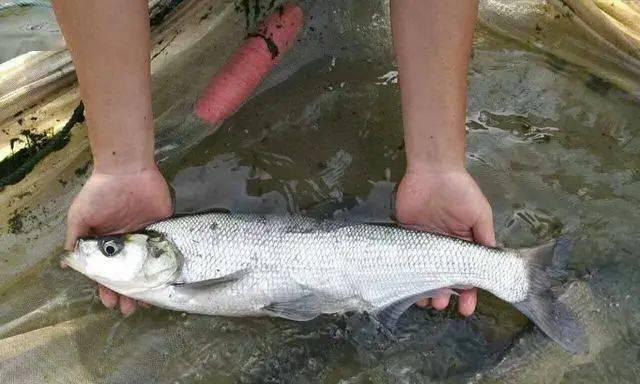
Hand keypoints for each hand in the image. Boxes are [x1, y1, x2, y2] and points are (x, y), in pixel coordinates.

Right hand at [64, 166, 171, 315]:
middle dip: (128, 293)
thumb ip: (76, 239)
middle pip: (129, 274)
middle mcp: (127, 244)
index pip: (107, 272)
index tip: (109, 303)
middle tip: (129, 310)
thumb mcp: (80, 217)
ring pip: (148, 268)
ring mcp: (147, 238)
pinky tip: (166, 282)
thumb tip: (67, 263)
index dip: (107, 288)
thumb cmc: (100, 193)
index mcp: (107, 243)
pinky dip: (166, 268)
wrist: (128, 170)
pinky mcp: (164, 229)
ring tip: (147, 303)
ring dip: (147, 286)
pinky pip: (166, 252)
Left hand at [395, 166, 494, 316]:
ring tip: (424, 300)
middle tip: (440, 304)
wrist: (432, 170)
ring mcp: (424, 243)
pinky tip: (406, 284)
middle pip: (443, 277)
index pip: (467, 274)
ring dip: (424, 288)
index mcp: (464, 243)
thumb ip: (484, 238)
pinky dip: (406, 272)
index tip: (467, 310)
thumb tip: (491, 263)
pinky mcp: (406, 235)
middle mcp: (444, 247)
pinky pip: (405, 258)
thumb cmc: (460, 191)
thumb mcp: (480, 214)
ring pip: (423, 272)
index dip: (469, 294)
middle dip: (443, 294)